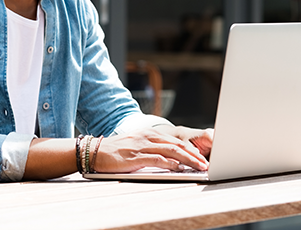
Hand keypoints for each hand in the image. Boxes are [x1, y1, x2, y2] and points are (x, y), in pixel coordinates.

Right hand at [93, 127, 209, 172]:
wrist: (94, 151)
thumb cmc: (116, 151)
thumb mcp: (137, 146)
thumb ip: (153, 151)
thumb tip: (172, 161)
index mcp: (149, 134)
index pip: (176, 141)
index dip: (191, 149)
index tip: (202, 157)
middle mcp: (148, 137)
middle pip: (177, 144)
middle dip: (194, 155)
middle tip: (206, 164)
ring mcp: (142, 146)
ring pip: (171, 151)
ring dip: (188, 160)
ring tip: (199, 167)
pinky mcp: (135, 156)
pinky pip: (156, 159)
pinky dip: (170, 163)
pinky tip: (179, 167)